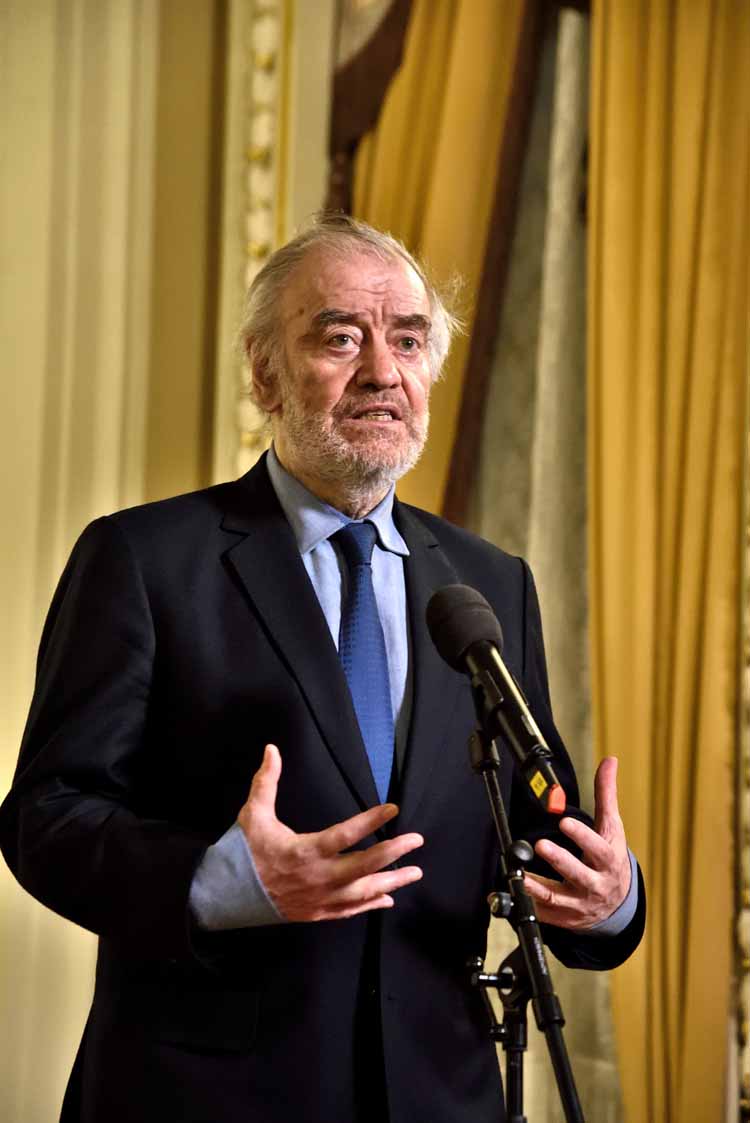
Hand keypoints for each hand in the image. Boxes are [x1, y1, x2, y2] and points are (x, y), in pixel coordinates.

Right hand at [237, 744, 423, 921]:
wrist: (228, 895)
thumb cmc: (245, 852)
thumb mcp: (253, 814)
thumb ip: (266, 781)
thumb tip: (272, 749)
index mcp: (305, 851)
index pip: (345, 835)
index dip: (370, 821)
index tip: (392, 809)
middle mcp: (318, 877)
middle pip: (364, 866)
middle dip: (394, 853)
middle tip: (417, 840)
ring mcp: (319, 898)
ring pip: (363, 892)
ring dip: (392, 882)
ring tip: (415, 872)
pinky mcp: (317, 913)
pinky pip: (350, 910)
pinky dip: (371, 904)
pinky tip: (388, 899)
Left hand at [523, 757, 630, 930]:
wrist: (618, 904)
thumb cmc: (609, 857)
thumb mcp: (611, 827)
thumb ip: (606, 794)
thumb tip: (609, 760)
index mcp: (607, 860)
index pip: (597, 848)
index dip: (582, 836)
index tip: (565, 821)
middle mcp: (594, 884)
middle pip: (577, 874)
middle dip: (560, 860)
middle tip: (541, 845)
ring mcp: (578, 903)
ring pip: (556, 897)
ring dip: (537, 887)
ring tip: (519, 874)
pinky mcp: (563, 917)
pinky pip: (542, 913)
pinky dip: (523, 905)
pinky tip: (507, 893)